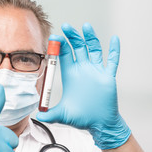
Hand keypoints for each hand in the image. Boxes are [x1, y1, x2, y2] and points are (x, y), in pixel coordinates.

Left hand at [37, 23, 130, 148]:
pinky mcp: (108, 76)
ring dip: (90, 38)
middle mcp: (83, 70)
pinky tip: (114, 39)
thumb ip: (50, 115)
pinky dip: (114, 50)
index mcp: (70, 74)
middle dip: (72, 37)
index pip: (64, 55)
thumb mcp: (63, 115)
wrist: (99, 124)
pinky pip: (112, 61)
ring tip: (86, 26)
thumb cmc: (81, 118)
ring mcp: (96, 71)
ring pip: (94, 50)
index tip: (55, 37)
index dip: (60, 46)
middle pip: (77, 48)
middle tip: (66, 26)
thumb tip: (38, 116)